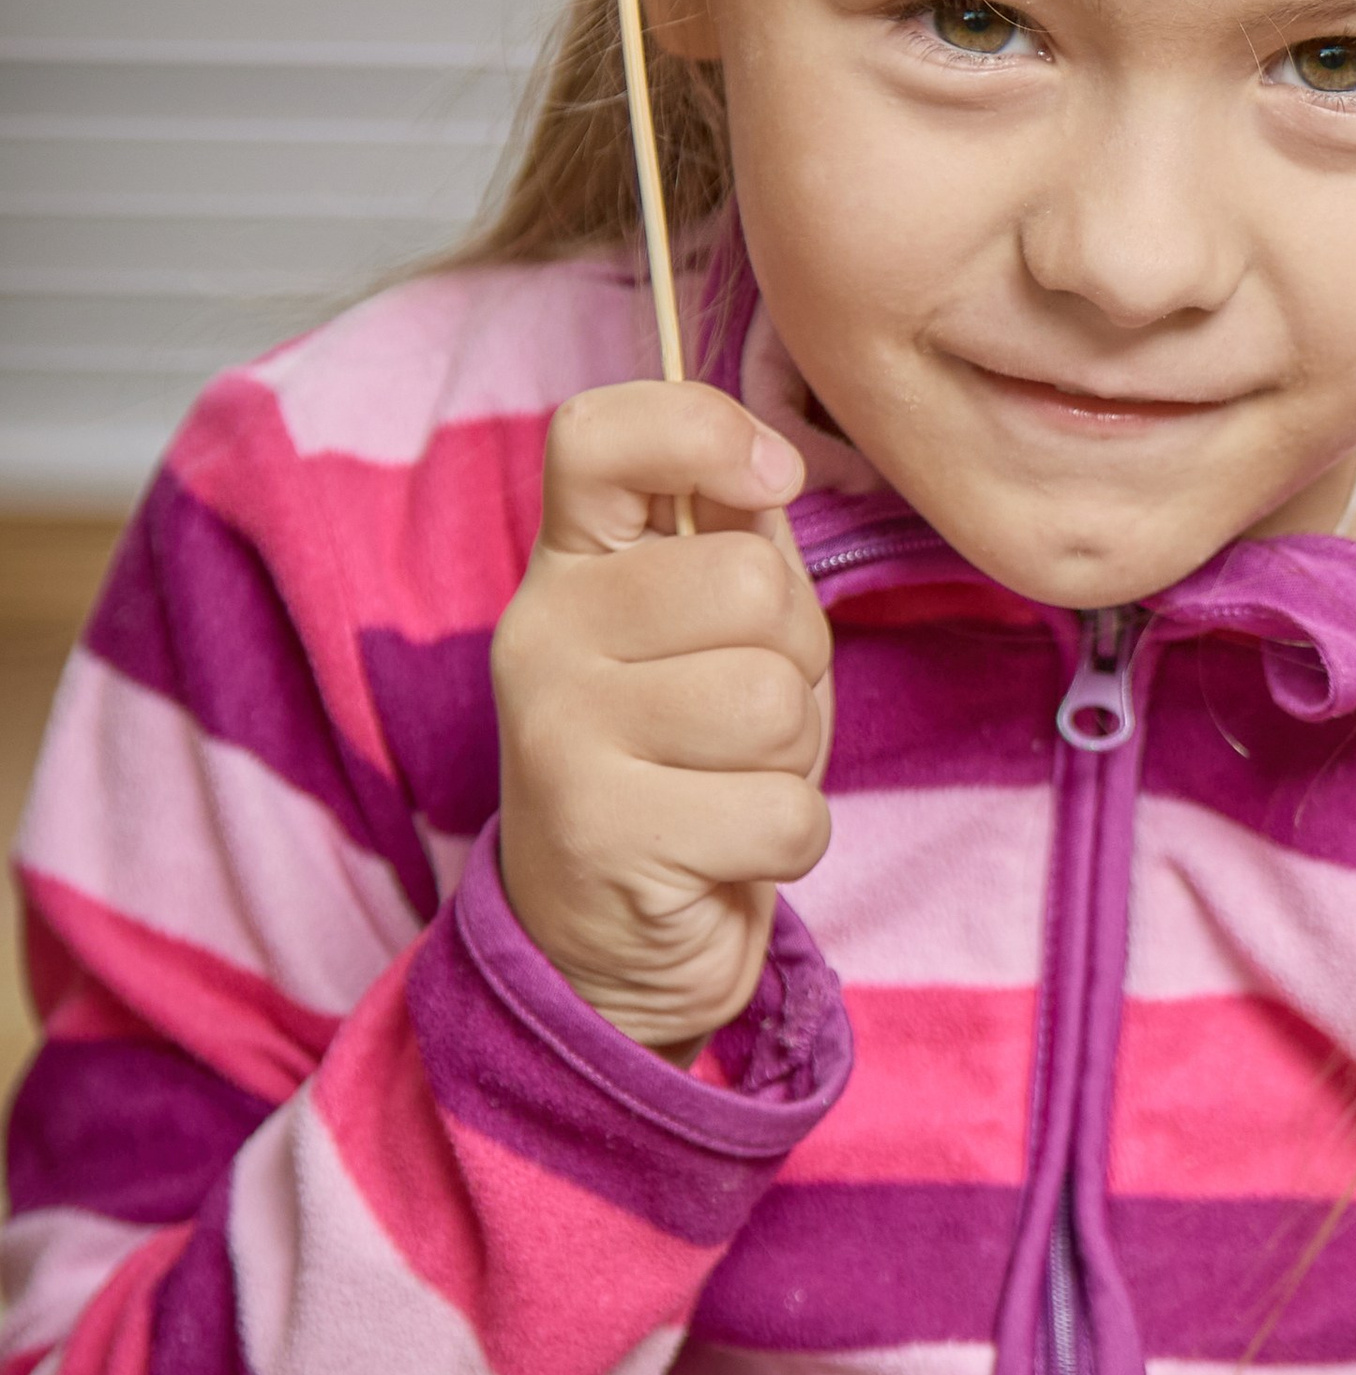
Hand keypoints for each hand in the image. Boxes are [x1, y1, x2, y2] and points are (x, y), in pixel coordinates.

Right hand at [492, 382, 834, 1048]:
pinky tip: (726, 849)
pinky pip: (785, 811)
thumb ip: (734, 543)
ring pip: (772, 702)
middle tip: (747, 716)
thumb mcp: (706, 636)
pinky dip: (790, 841)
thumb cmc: (685, 762)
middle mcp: (541, 635)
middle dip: (797, 657)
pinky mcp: (603, 835)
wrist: (610, 946)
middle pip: (748, 583)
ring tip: (731, 781)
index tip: (771, 479)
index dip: (704, 429)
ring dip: (793, 757)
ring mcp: (558, 734)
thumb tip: (770, 466)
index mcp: (569, 565)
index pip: (597, 433)